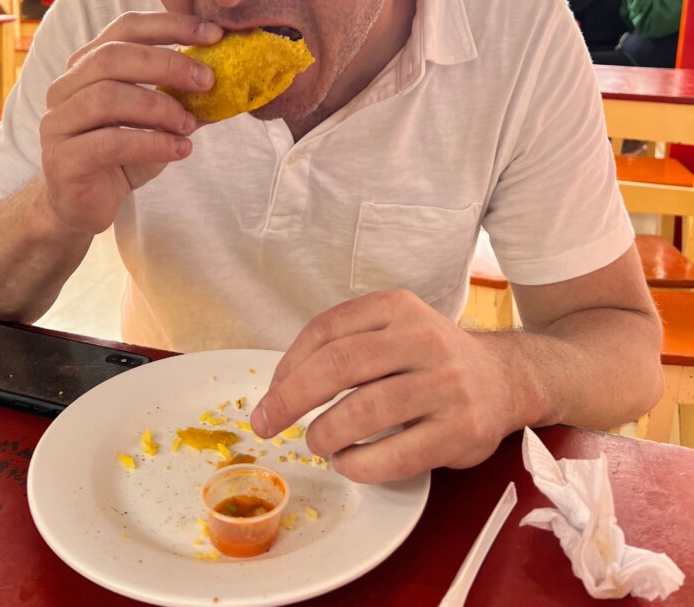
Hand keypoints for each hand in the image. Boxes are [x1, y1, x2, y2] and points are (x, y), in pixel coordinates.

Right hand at [40, 12, 221, 233]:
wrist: (81, 206)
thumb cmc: (120, 156)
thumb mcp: (157, 122)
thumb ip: (182, 99)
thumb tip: (229, 80)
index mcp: (87, 66)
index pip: (126, 28)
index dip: (170, 25)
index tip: (214, 34)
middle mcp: (66, 87)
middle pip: (113, 57)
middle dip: (168, 64)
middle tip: (207, 80)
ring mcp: (58, 122)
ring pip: (108, 97)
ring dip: (160, 108)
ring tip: (190, 125)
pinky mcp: (63, 158)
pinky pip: (109, 142)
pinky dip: (152, 143)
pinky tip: (180, 150)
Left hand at [250, 289, 514, 482]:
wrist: (504, 380)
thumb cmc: (430, 358)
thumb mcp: (393, 329)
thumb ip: (346, 345)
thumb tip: (281, 388)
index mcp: (398, 307)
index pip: (329, 328)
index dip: (290, 363)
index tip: (272, 392)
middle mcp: (423, 338)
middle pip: (341, 364)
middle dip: (292, 397)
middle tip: (266, 423)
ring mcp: (445, 385)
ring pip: (365, 411)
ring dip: (326, 433)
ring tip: (318, 442)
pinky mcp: (460, 430)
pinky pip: (395, 455)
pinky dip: (359, 464)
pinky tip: (349, 462)